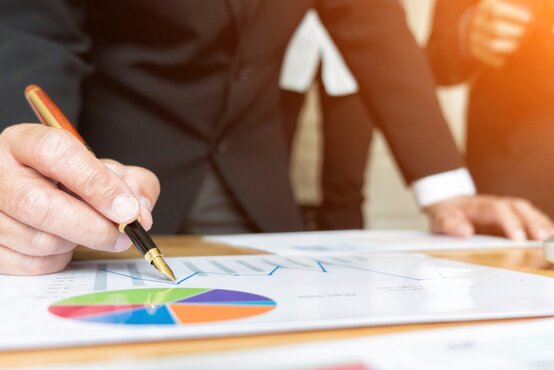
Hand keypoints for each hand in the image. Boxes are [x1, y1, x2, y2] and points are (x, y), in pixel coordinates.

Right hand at [0, 124, 159, 274]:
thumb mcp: (105, 168)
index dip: (96, 184)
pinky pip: (30, 264)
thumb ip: (132, 183)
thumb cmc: (73, 180)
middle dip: (92, 227)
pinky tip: (64, 242)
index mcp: (25, 142)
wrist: (36, 191)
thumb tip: (139, 213)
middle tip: (122, 235)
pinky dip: (58, 260)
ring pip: (37, 241)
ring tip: (89, 231)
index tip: (127, 210)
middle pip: (39, 205)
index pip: (56, 153)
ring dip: (76, 243)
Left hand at [424, 195, 553, 240]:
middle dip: (532, 222)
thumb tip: (464, 231)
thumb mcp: (439, 219)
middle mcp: (495, 204)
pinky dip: (541, 226)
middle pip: (518, 208)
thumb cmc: (446, 213)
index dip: (510, 222)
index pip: (497, 210)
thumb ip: (449, 224)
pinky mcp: (511, 217)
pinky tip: (549, 238)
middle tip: (543, 238)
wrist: (446, 203)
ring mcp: (505, 209)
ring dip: (541, 224)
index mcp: (478, 205)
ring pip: (527, 212)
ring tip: (551, 240)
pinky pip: (530, 218)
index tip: (518, 239)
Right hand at [467, 0, 531, 66]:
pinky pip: (483, 55)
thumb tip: (530, 13)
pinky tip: (503, 61)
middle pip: (495, 28)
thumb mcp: (506, 5)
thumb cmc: (503, 12)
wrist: (479, 23)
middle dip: (512, 32)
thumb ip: (515, 6)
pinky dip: (494, 59)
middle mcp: (477, 21)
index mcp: (485, 6)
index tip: (528, 19)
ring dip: (506, 47)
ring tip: (516, 46)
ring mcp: (473, 35)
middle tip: (523, 33)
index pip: (497, 10)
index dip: (513, 15)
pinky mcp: (473, 48)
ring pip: (489, 44)